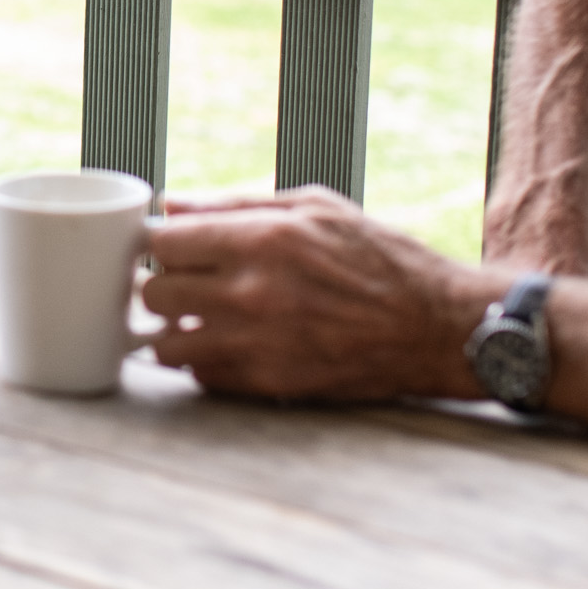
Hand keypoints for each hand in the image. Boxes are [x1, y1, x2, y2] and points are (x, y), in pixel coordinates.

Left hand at [136, 187, 473, 405]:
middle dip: (164, 284)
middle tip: (186, 282)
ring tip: (199, 318)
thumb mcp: (315, 208)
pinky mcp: (268, 384)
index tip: (173, 246)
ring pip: (166, 344)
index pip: (163, 242)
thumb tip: (171, 204)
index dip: (162, 243)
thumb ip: (236, 205)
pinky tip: (228, 344)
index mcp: (262, 240)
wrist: (433, 326)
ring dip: (175, 329)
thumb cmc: (379, 258)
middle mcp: (251, 294)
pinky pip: (201, 376)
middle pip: (154, 293)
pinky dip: (204, 362)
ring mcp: (257, 344)